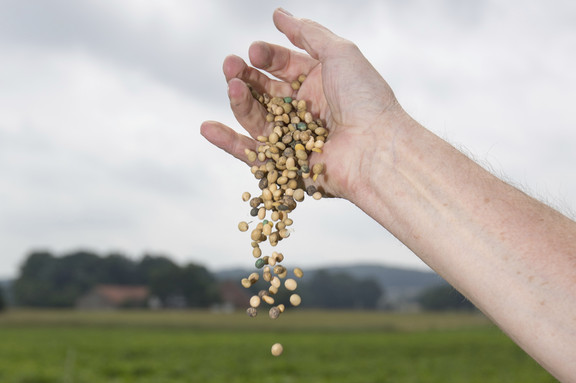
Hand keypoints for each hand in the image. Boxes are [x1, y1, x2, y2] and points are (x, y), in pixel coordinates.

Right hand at [201, 8, 408, 200]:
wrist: (376, 148)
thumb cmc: (364, 98)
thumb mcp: (339, 52)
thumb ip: (307, 32)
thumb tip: (278, 13)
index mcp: (318, 83)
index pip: (281, 65)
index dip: (265, 56)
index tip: (254, 51)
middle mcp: (304, 110)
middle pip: (263, 90)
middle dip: (245, 76)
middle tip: (231, 65)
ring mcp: (293, 138)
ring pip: (255, 118)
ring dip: (238, 101)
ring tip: (232, 86)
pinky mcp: (284, 166)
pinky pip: (250, 154)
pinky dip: (227, 142)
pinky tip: (207, 127)